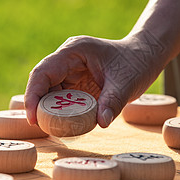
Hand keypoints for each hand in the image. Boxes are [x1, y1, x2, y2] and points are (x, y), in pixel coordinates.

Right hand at [24, 35, 161, 127]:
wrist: (146, 55)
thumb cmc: (137, 62)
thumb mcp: (126, 82)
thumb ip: (113, 101)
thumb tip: (101, 123)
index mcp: (74, 51)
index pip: (44, 72)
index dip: (33, 95)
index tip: (33, 118)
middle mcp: (68, 58)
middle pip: (43, 82)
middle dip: (38, 105)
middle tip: (41, 127)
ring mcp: (71, 69)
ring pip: (50, 90)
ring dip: (50, 109)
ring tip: (52, 128)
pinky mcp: (76, 80)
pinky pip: (63, 96)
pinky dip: (62, 110)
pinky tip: (65, 123)